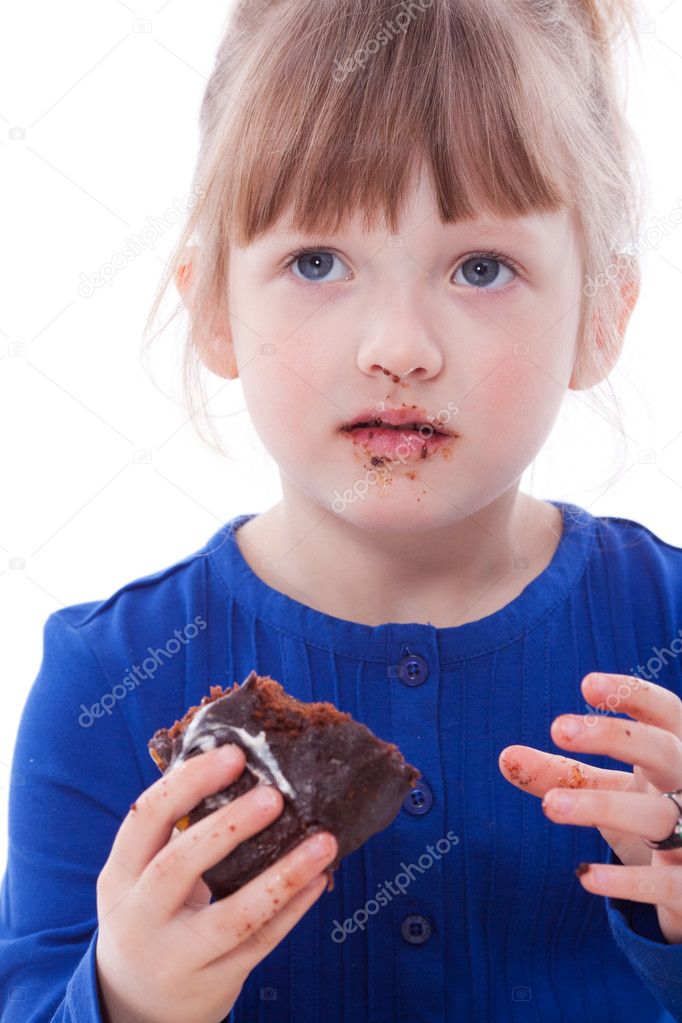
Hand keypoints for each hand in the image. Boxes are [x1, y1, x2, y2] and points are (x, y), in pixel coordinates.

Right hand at [96, 743, 336, 1022]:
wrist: (135, 1003)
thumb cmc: (151, 914)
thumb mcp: (141, 875)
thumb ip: (177, 831)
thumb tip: (239, 765)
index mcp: (120, 874)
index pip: (146, 818)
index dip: (188, 783)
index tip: (234, 755)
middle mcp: (139, 916)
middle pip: (178, 865)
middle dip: (230, 826)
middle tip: (274, 796)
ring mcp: (174, 956)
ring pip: (233, 916)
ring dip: (284, 875)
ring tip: (323, 842)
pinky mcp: (211, 982)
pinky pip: (260, 942)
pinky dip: (292, 909)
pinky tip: (319, 880)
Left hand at [498, 672, 681, 943]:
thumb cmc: (650, 815)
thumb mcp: (610, 790)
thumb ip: (561, 773)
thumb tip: (505, 757)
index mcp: (674, 752)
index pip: (664, 711)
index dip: (632, 694)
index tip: (587, 685)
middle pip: (663, 750)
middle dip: (615, 736)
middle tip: (557, 728)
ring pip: (658, 816)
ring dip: (602, 806)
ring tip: (549, 804)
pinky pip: (663, 883)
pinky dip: (626, 881)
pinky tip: (585, 875)